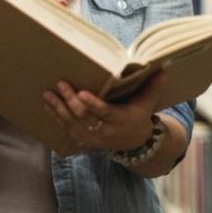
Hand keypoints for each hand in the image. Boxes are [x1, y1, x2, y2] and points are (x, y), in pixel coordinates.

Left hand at [43, 71, 166, 151]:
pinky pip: (68, 129)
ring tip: (48, 94)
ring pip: (73, 124)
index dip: (93, 104)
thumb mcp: (147, 103)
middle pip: (85, 117)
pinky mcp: (85, 140)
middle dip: (71, 101)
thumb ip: (153, 87)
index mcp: (121, 120)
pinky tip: (49, 105)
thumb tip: (163, 69)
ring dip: (59, 109)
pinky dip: (57, 117)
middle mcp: (106, 131)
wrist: (135, 143)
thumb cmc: (139, 116)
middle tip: (61, 84)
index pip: (105, 112)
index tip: (81, 93)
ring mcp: (94, 138)